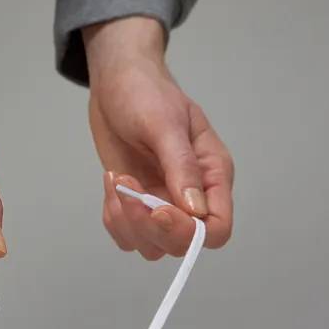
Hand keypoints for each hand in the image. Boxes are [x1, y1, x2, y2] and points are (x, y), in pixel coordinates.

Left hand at [84, 17, 233, 259]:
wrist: (117, 83)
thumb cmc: (146, 93)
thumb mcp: (165, 124)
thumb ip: (182, 166)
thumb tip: (196, 210)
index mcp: (213, 176)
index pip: (217, 229)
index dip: (189, 232)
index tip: (158, 210)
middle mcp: (191, 197)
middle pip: (180, 244)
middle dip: (149, 225)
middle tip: (129, 188)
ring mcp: (162, 203)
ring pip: (151, 245)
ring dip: (127, 221)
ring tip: (117, 180)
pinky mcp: (135, 206)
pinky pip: (127, 234)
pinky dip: (114, 217)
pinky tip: (111, 183)